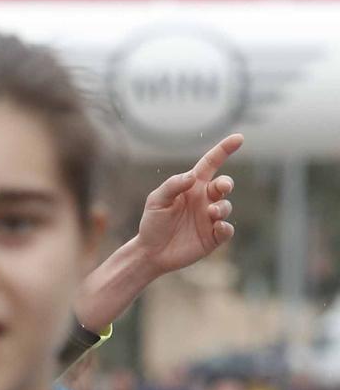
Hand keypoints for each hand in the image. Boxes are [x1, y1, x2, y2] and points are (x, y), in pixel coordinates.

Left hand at [134, 134, 239, 277]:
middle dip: (226, 184)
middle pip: (224, 184)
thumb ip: (172, 185)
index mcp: (192, 186)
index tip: (239, 138)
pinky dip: (225, 227)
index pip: (211, 164)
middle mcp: (205, 199)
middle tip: (221, 188)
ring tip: (210, 213)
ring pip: (227, 207)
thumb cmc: (153, 223)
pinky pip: (227, 229)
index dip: (224, 150)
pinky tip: (217, 227)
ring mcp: (211, 218)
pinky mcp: (214, 236)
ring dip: (222, 208)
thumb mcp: (156, 201)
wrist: (150, 252)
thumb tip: (192, 176)